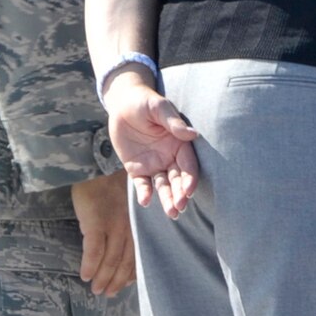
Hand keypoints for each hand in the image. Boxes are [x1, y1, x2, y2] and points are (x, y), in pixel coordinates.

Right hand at [71, 173, 134, 295]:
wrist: (95, 163)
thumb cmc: (109, 181)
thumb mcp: (125, 200)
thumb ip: (126, 219)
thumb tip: (121, 242)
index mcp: (137, 221)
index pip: (138, 253)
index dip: (132, 272)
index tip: (127, 284)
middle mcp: (128, 226)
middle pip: (124, 261)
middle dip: (117, 280)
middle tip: (108, 293)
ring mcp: (113, 225)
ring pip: (110, 260)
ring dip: (103, 278)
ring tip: (97, 290)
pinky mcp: (95, 223)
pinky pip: (94, 251)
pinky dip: (90, 266)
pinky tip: (86, 276)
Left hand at [106, 72, 200, 218]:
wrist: (123, 105)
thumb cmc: (145, 102)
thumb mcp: (159, 108)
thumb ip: (173, 122)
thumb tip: (192, 134)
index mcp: (179, 144)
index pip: (188, 164)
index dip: (189, 178)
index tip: (188, 190)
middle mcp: (169, 157)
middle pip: (177, 179)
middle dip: (180, 194)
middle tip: (179, 208)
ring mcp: (154, 164)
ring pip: (163, 185)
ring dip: (167, 199)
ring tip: (172, 213)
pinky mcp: (137, 169)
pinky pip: (142, 184)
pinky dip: (145, 193)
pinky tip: (145, 201)